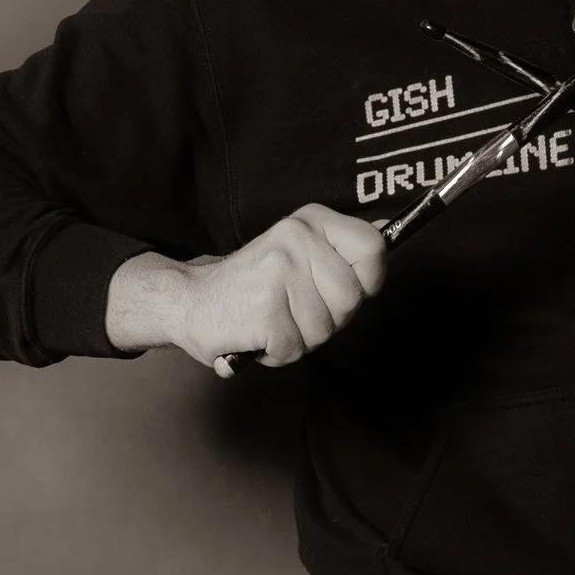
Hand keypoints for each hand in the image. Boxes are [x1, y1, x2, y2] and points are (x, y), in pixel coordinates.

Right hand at [106, 206, 387, 367]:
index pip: (373, 247)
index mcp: (310, 222)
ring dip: (301, 338)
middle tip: (295, 310)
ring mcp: (280, 273)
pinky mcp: (265, 309)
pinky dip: (277, 352)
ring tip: (274, 320)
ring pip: (325, 330)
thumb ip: (339, 253)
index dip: (368, 279)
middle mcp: (296, 240)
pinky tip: (259, 334)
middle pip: (353, 299)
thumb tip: (383, 246)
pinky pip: (295, 348)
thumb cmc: (253, 286)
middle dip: (329, 319)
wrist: (191, 300)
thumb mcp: (299, 253)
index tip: (348, 289)